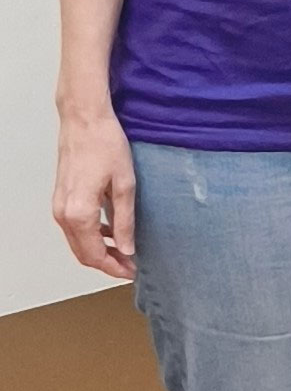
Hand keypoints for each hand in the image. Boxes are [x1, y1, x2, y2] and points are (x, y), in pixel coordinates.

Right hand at [53, 107, 137, 280]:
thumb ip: (124, 222)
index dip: (114, 268)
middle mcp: (64, 214)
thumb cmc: (105, 144)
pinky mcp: (60, 198)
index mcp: (79, 214)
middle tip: (130, 265)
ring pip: (77, 242)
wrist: (84, 119)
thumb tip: (126, 249)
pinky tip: (110, 231)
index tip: (132, 271)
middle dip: (107, 263)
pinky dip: (91, 236)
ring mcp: (59, 206)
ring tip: (124, 251)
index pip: (95, 255)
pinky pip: (74, 228)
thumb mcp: (124, 185)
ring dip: (98, 250)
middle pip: (83, 254)